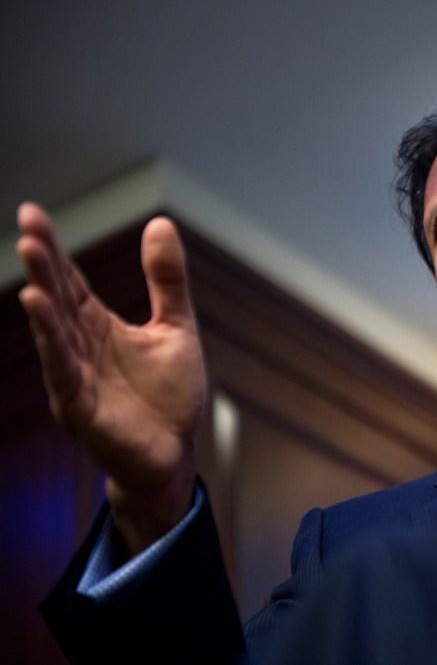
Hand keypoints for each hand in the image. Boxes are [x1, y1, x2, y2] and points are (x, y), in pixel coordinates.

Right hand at [16, 202, 204, 553]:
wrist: (174, 454)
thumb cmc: (169, 396)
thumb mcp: (175, 328)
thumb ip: (166, 281)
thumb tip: (160, 223)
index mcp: (99, 328)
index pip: (71, 283)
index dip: (55, 251)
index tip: (34, 212)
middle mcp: (80, 349)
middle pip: (58, 301)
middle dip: (44, 266)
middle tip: (30, 227)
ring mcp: (76, 379)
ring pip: (54, 334)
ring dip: (43, 300)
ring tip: (32, 261)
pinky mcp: (82, 409)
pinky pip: (63, 372)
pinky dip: (52, 344)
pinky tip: (39, 313)